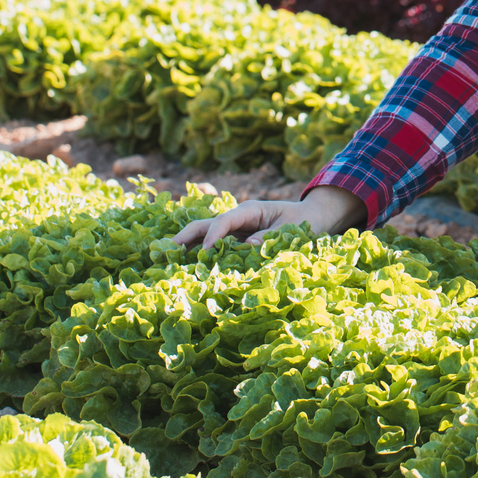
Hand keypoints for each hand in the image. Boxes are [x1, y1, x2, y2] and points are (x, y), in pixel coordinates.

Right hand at [174, 184, 365, 248]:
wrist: (312, 218)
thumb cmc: (302, 222)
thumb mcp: (290, 230)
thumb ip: (268, 238)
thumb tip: (248, 246)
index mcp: (249, 210)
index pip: (224, 221)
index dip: (212, 236)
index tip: (204, 252)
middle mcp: (237, 219)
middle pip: (205, 225)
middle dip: (185, 237)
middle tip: (165, 252)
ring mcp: (234, 230)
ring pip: (205, 236)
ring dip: (187, 247)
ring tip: (167, 262)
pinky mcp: (236, 241)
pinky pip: (215, 247)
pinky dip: (199, 255)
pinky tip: (187, 267)